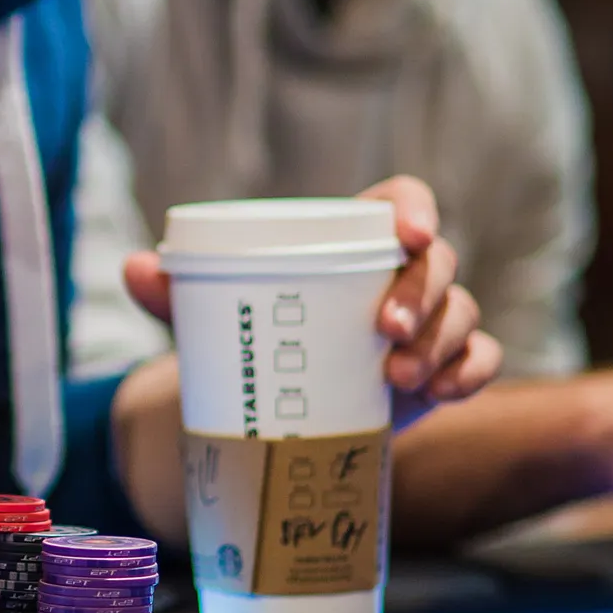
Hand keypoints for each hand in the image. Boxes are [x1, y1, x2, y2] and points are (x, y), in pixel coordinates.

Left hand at [121, 174, 502, 410]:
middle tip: (385, 328)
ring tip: (397, 378)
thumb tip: (133, 266)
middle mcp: (401, 274)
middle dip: (423, 291)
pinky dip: (470, 373)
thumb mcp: (213, 315)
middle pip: (438, 261)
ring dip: (441, 341)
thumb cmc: (253, 341)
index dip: (414, 207)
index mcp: (352, 240)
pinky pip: (480, 359)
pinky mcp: (444, 367)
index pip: (402, 201)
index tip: (407, 232)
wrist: (275, 412)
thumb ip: (174, 291)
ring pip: (463, 312)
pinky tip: (441, 393)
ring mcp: (429, 322)